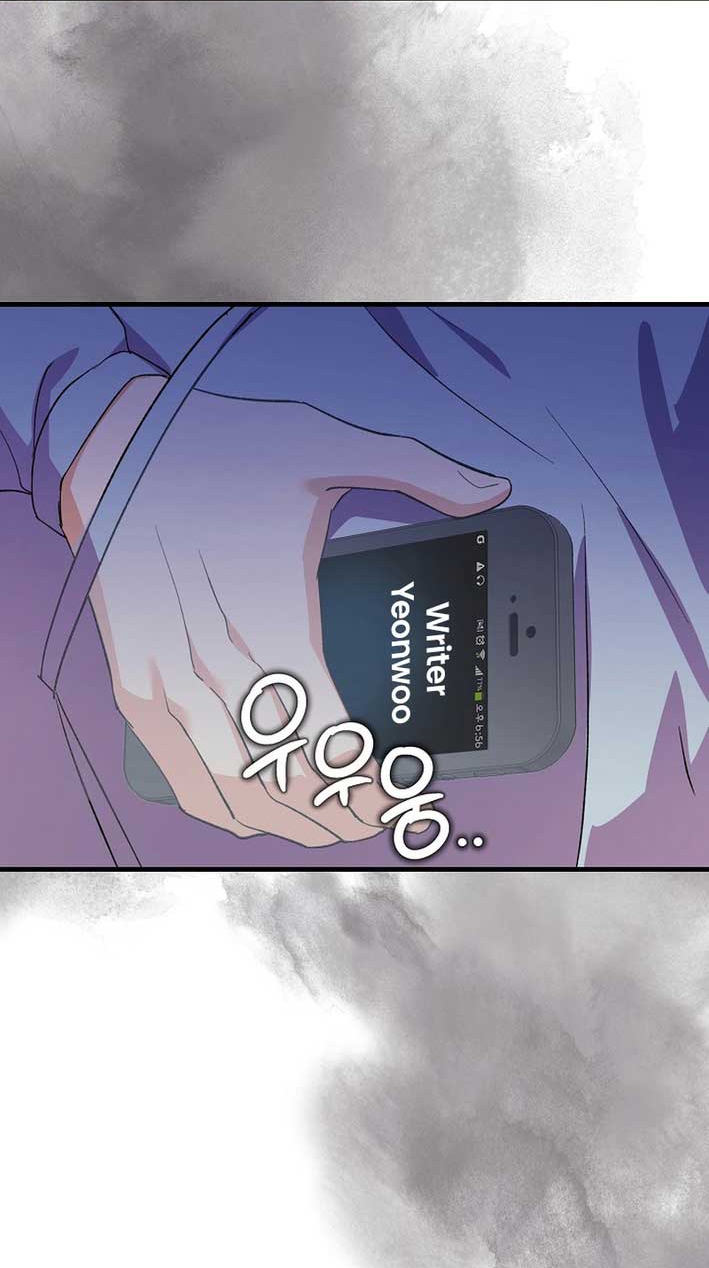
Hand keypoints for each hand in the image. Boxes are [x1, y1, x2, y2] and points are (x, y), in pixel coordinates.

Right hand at [61, 372, 510, 843]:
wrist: (119, 439)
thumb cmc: (222, 443)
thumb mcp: (325, 440)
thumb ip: (417, 469)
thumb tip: (490, 489)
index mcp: (269, 607)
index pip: (325, 731)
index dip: (364, 780)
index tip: (400, 792)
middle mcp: (212, 653)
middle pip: (284, 770)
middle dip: (336, 808)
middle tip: (379, 819)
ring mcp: (164, 674)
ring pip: (231, 783)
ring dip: (285, 818)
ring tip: (329, 828)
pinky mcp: (133, 682)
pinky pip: (176, 770)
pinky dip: (218, 806)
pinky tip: (255, 818)